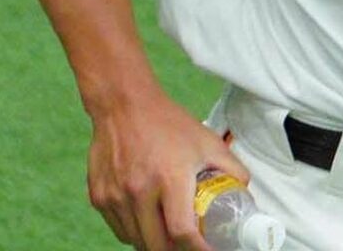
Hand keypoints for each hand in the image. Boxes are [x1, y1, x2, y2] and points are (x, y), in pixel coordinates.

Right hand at [86, 85, 249, 250]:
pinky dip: (135, 231)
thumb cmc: (168, 123)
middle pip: (157, 245)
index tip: (209, 250)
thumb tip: (243, 189)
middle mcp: (140, 191)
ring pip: (136, 240)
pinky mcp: (99, 198)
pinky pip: (119, 229)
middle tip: (189, 243)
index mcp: (170, 178)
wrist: (125, 105)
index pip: (182, 232)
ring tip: (168, 231)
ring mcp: (116, 197)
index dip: (198, 249)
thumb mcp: (207, 141)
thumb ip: (230, 167)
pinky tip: (147, 218)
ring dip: (154, 242)